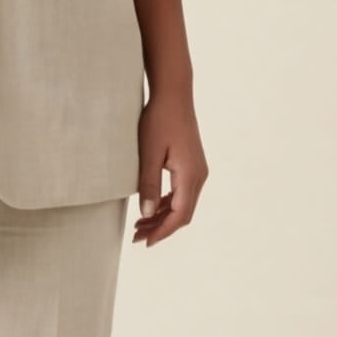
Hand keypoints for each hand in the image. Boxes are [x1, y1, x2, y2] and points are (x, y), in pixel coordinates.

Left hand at [133, 85, 206, 246]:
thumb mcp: (148, 153)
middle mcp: (199, 175)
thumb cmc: (159, 120)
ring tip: (140, 226)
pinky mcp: (192, 164)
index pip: (179, 215)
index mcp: (190, 175)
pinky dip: (167, 204)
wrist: (173, 94)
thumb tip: (146, 215)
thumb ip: (148, 185)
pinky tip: (151, 207)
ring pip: (183, 204)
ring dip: (163, 216)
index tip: (145, 242)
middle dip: (161, 228)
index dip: (162, 231)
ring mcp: (197, 170)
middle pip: (183, 213)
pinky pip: (182, 192)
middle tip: (137, 237)